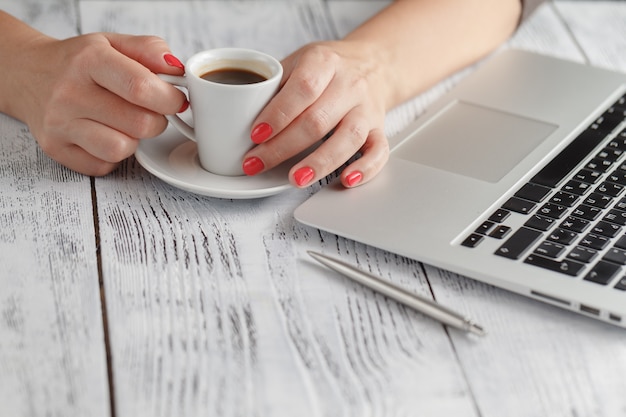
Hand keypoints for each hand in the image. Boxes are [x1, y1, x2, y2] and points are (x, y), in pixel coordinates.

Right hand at [10, 33, 186, 175]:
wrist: (28, 74)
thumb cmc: (80, 62)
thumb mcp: (114, 43)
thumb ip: (149, 50)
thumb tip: (177, 70)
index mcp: (89, 60)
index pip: (141, 87)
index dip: (170, 98)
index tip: (176, 99)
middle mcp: (69, 93)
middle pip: (140, 124)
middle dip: (157, 120)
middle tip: (150, 111)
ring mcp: (60, 124)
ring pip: (122, 149)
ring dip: (135, 140)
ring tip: (125, 124)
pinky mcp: (56, 149)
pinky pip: (104, 165)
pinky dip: (113, 155)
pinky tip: (106, 135)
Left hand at [241, 40, 389, 187]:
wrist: (373, 64)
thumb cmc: (327, 68)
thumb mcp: (298, 61)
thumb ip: (273, 86)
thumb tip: (237, 117)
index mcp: (325, 62)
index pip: (303, 88)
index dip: (278, 114)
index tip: (255, 134)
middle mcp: (350, 85)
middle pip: (318, 120)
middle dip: (283, 147)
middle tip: (257, 163)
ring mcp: (367, 109)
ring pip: (348, 139)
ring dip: (320, 162)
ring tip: (296, 179)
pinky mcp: (379, 130)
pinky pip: (379, 152)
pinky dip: (365, 169)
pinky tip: (345, 180)